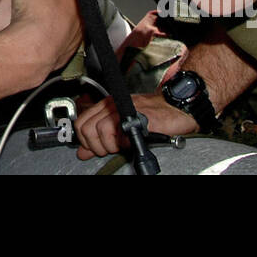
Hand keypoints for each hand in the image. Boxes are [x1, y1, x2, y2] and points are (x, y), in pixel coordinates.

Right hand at [7, 0, 81, 75]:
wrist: (34, 47)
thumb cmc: (38, 7)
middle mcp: (83, 6)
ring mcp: (77, 28)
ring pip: (70, 14)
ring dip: (58, 11)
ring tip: (42, 8)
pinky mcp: (67, 46)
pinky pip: (63, 35)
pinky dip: (54, 31)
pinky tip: (42, 29)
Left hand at [75, 93, 199, 159]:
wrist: (175, 107)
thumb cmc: (153, 116)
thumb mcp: (121, 128)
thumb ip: (100, 139)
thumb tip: (83, 152)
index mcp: (106, 105)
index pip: (81, 124)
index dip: (86, 141)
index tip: (97, 148)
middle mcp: (111, 104)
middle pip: (85, 128)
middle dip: (96, 145)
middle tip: (111, 149)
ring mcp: (120, 108)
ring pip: (97, 129)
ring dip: (108, 145)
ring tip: (122, 145)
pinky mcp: (132, 115)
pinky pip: (114, 129)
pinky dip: (119, 142)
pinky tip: (129, 143)